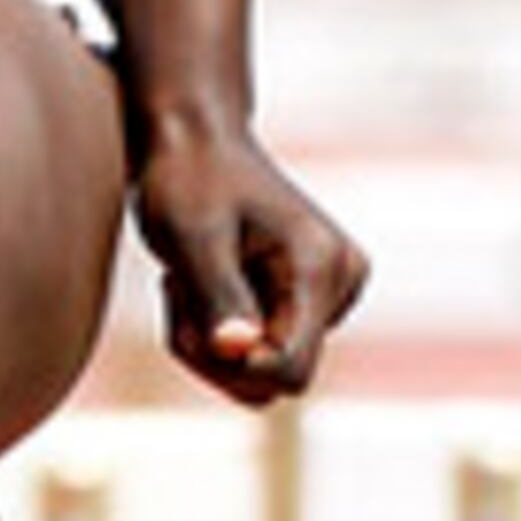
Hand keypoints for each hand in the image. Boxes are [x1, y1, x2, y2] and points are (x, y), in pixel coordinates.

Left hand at [134, 116, 369, 406]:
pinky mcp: (308, 301)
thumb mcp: (191, 236)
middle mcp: (341, 284)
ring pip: (259, 371)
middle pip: (273, 381)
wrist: (194, 140)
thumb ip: (218, 295)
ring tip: (190, 280)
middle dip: (214, 351)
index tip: (193, 323)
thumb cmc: (188, 178)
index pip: (291, 371)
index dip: (233, 368)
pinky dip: (216, 329)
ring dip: (208, 339)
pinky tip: (204, 280)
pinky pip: (258, 354)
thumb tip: (240, 352)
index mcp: (322, 267)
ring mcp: (328, 294)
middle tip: (180, 290)